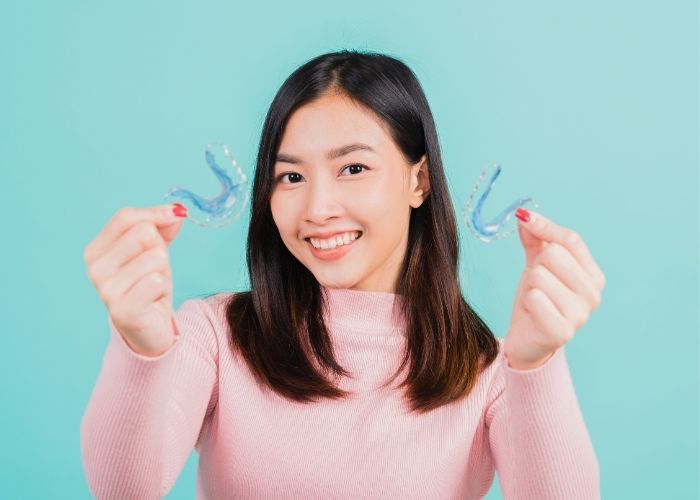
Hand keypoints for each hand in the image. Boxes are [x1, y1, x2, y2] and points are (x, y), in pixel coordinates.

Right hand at [83, 204, 187, 355]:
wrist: (150, 327)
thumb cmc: (148, 284)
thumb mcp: (155, 249)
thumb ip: (162, 226)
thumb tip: (177, 211)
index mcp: (95, 250)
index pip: (125, 217)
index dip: (155, 213)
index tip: (177, 215)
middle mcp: (95, 268)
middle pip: (142, 233)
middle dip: (159, 248)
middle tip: (154, 269)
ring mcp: (105, 290)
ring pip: (154, 256)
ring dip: (162, 271)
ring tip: (153, 285)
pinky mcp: (122, 310)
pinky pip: (155, 281)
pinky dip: (162, 288)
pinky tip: (153, 299)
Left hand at [503, 209, 605, 369]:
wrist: (526, 341)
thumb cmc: (536, 301)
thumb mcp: (536, 266)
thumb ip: (535, 240)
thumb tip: (524, 215)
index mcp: (593, 276)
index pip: (571, 240)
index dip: (544, 226)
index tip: (523, 218)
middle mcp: (593, 294)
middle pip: (554, 254)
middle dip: (535, 266)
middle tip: (535, 286)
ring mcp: (580, 315)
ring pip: (539, 275)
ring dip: (529, 287)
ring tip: (534, 302)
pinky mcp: (561, 331)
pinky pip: (534, 297)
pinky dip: (526, 303)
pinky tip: (532, 315)